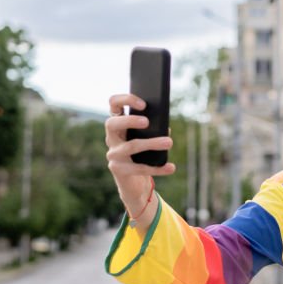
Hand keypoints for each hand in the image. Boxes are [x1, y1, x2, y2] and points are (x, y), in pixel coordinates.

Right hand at [105, 93, 175, 216]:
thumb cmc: (143, 155)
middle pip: (112, 123)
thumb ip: (153, 131)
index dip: (125, 100)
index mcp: (118, 125)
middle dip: (129, 120)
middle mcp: (111, 138)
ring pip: (130, 146)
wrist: (134, 183)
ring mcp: (113, 155)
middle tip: (147, 121)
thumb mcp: (147, 139)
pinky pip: (140, 168)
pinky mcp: (119, 170)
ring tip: (169, 142)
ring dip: (152, 143)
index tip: (143, 104)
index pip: (114, 105)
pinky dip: (158, 168)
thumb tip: (165, 128)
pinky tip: (171, 167)